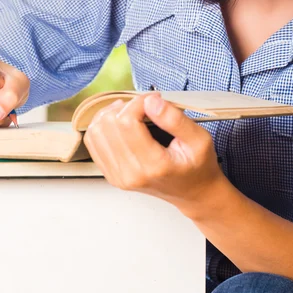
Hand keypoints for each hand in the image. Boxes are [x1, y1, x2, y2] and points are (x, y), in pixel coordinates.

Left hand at [84, 93, 224, 210]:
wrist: (193, 192)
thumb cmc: (198, 166)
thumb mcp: (199, 139)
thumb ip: (175, 119)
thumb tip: (150, 101)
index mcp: (153, 165)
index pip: (127, 122)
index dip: (137, 102)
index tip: (154, 100)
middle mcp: (130, 174)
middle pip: (108, 124)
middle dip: (125, 107)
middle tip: (144, 107)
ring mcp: (118, 176)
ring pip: (96, 131)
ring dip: (112, 115)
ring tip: (132, 114)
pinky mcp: (111, 175)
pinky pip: (93, 142)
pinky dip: (104, 126)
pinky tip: (121, 124)